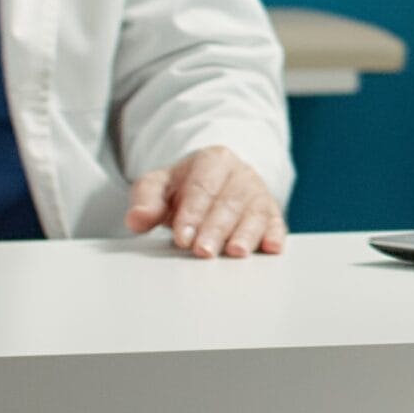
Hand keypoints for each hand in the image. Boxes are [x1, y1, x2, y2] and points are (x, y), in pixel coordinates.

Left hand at [125, 145, 286, 257]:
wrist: (213, 181)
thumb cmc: (185, 187)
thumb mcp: (159, 186)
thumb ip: (146, 201)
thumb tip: (137, 220)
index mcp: (213, 160)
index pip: (203, 187)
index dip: (192, 213)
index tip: (181, 237)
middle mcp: (240, 174)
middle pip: (230, 202)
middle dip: (216, 228)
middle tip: (203, 251)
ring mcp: (258, 193)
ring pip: (255, 212)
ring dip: (246, 234)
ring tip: (235, 252)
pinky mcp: (272, 212)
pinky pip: (276, 222)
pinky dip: (275, 235)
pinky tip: (271, 248)